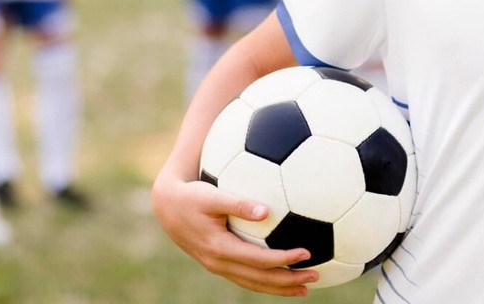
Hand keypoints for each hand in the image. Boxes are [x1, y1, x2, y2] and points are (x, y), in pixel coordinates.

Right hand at [151, 172, 317, 295]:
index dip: (283, 260)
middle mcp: (218, 263)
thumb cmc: (191, 195)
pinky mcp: (218, 262)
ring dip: (279, 287)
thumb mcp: (211, 195)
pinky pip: (246, 277)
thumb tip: (266, 210)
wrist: (167, 207)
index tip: (306, 253)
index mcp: (219, 248)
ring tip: (305, 288)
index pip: (258, 260)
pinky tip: (281, 275)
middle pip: (259, 279)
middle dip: (288, 281)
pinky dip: (265, 281)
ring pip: (253, 283)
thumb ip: (237, 203)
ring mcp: (217, 266)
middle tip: (316, 276)